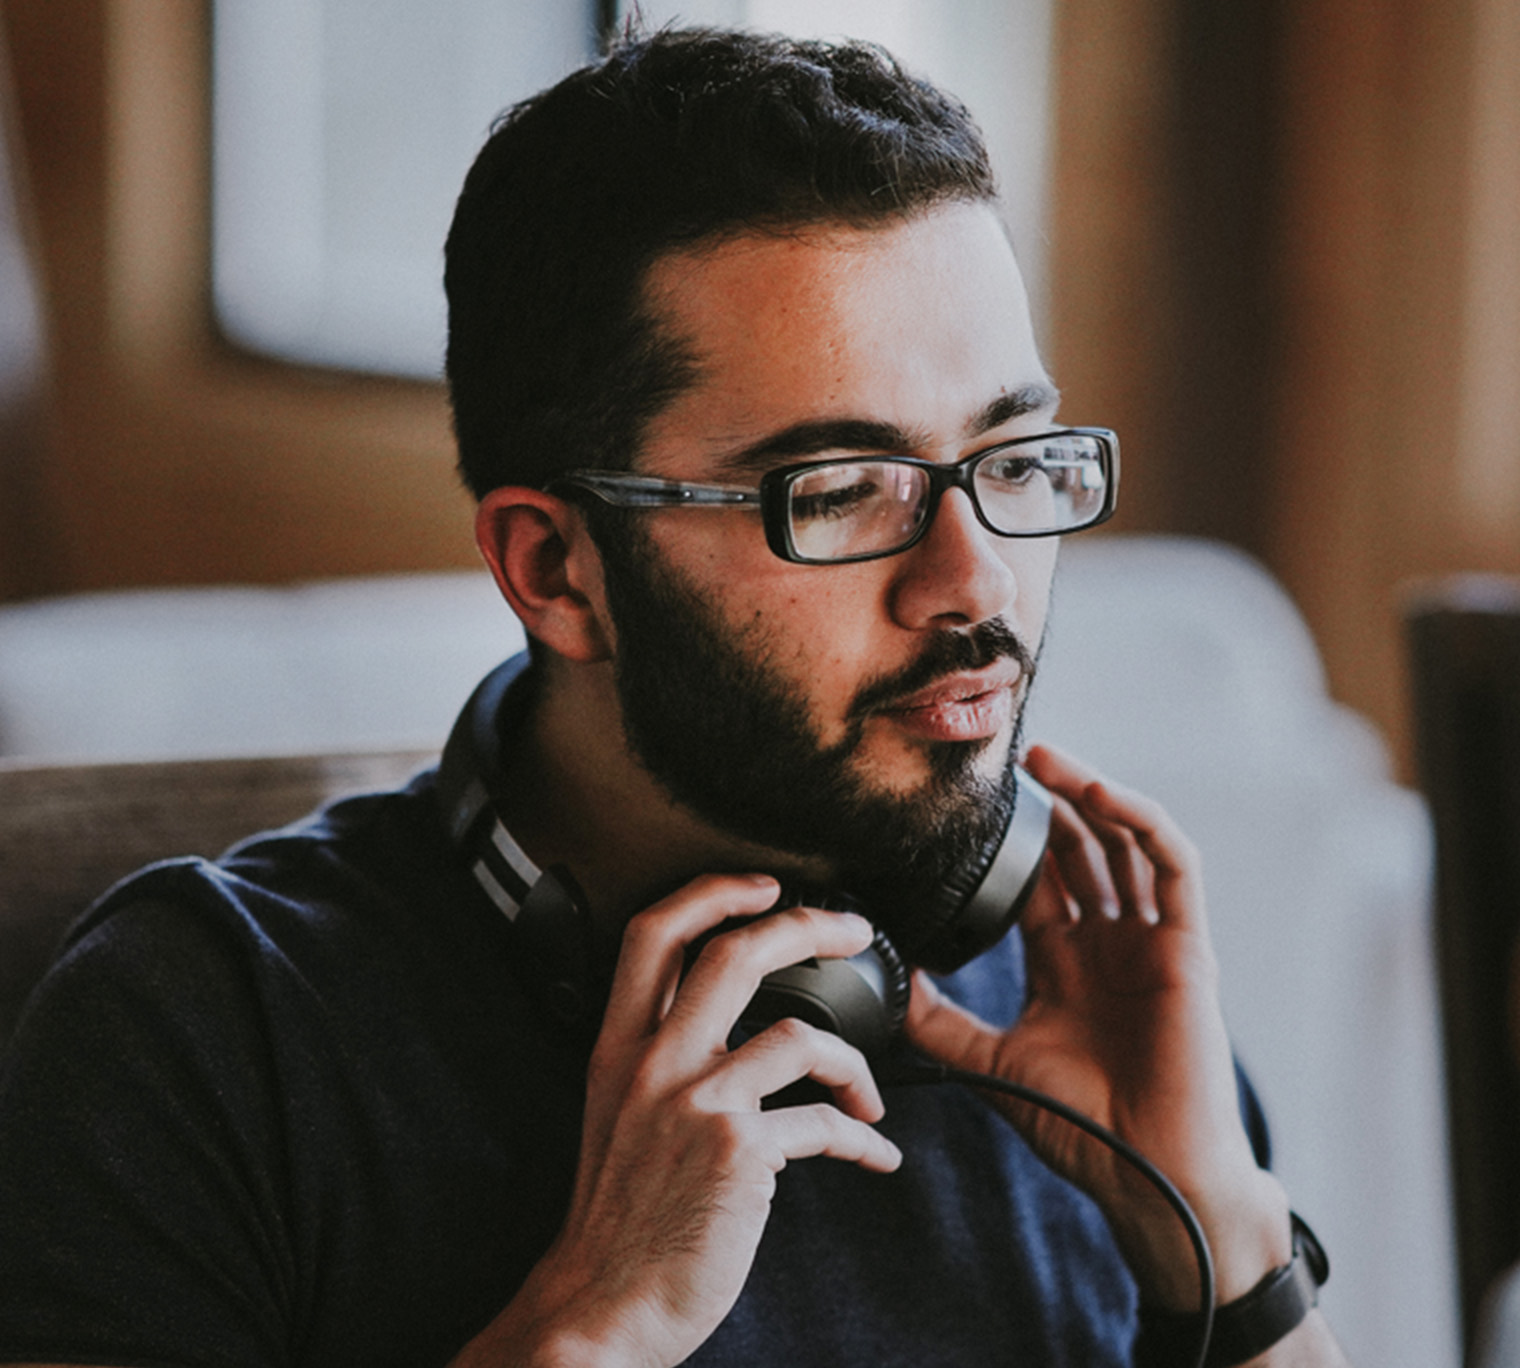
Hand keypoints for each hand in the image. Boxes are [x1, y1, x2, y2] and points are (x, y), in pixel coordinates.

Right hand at [453, 874, 901, 1367]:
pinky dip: (863, 1139)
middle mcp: (654, 1063)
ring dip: (855, 1064)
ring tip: (869, 1093)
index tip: (764, 884)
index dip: (712, 891)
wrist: (603, 1302)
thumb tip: (737, 1033)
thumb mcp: (618, 1115)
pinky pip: (824, 1123)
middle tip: (851, 929)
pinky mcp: (739, 1152)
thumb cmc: (619, 1215)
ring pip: (799, 1035)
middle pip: (735, 953)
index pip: (655, 933)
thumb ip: (663, 1061)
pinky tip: (875, 1154)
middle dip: (807, 925)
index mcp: (620, 1047)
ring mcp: (697, 1103)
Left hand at [904, 744, 1291, 1309]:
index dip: (1011, 839)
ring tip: (1044, 759)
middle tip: (1007, 760)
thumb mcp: (990, 1060)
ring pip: (1124, 843)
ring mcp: (1149, 940)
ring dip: (1088, 795)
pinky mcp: (1187, 945)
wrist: (1146, 1172)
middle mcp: (1108, 942)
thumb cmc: (1081, 1125)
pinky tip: (1099, 794)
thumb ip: (940, 1020)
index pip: (1039, 880)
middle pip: (1080, 849)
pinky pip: (1173, 866)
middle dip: (1047, 802)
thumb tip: (887, 980)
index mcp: (1065, 962)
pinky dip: (1140, 822)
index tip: (969, 802)